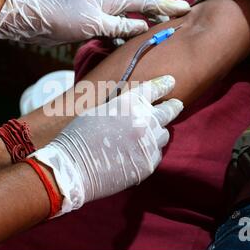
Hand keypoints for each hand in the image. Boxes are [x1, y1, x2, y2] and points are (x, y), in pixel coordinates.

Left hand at [0, 0, 190, 45]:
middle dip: (157, 14)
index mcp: (111, 0)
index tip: (185, 8)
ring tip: (156, 35)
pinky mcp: (91, 26)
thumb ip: (119, 26)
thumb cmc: (63, 19)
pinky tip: (127, 47)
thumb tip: (143, 28)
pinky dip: (122, 39)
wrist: (36, 22)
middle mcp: (108, 5)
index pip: (144, 2)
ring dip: (140, 28)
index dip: (165, 5)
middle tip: (176, 20)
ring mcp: (99, 15)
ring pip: (127, 22)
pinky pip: (114, 32)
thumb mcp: (94, 24)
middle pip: (139, 9)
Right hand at [32, 75, 182, 214]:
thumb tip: (135, 108)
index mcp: (128, 102)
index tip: (171, 82)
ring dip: (159, 131)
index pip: (154, 89)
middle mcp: (143, 120)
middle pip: (168, 110)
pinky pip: (157, 153)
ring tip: (150, 133)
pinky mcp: (148, 163)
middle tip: (176, 104)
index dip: (164, 84)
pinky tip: (139, 151)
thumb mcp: (98, 111)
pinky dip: (151, 150)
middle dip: (173, 105)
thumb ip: (121, 107)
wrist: (72, 168)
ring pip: (164, 134)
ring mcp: (148, 143)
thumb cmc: (78, 137)